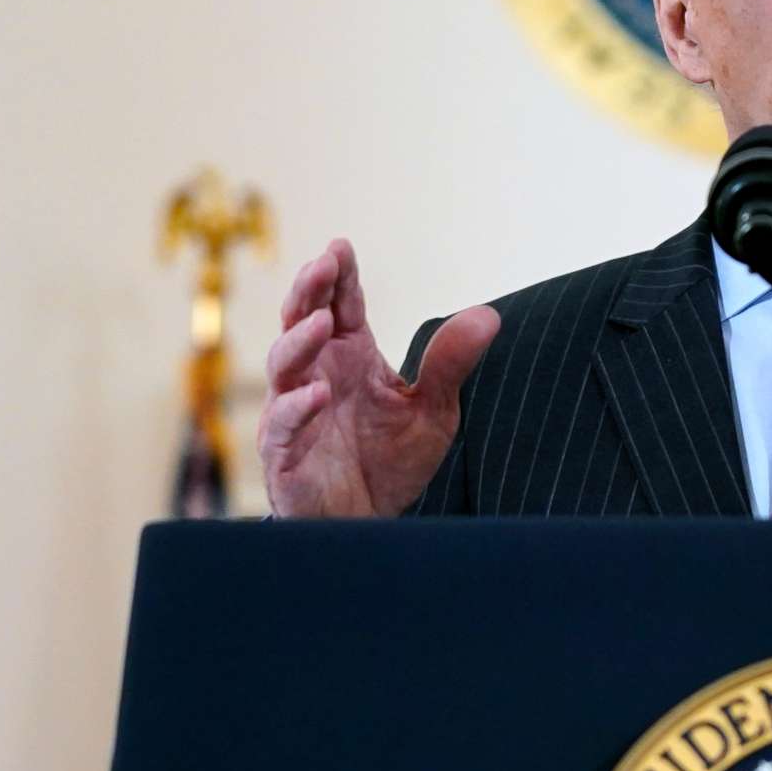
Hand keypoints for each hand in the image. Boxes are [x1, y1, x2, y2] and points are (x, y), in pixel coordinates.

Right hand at [258, 239, 498, 517]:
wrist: (371, 524)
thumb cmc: (392, 461)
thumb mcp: (433, 409)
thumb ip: (451, 364)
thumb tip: (489, 315)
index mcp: (348, 355)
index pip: (338, 304)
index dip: (336, 275)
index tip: (341, 247)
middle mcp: (315, 374)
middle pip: (300, 320)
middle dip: (307, 290)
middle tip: (321, 265)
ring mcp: (293, 411)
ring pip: (283, 365)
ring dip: (300, 341)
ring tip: (321, 323)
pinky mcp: (283, 452)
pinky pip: (282, 424)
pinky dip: (298, 406)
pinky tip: (319, 395)